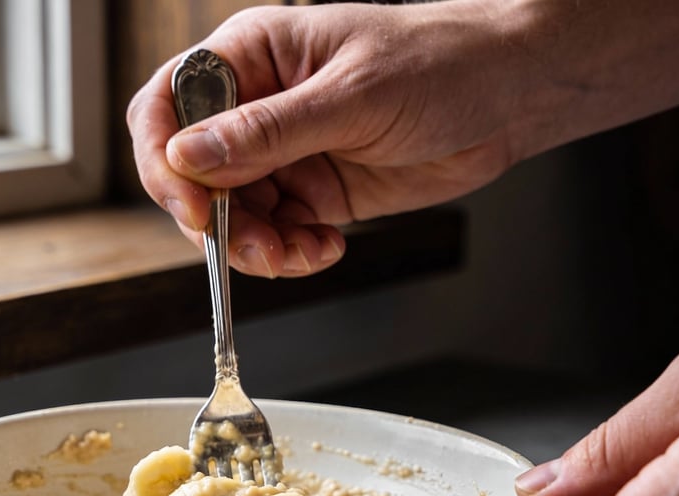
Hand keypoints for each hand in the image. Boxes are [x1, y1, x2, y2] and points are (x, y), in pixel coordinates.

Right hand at [126, 2, 519, 277]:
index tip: (195, 206)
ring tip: (300, 256)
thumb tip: (187, 158)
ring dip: (255, 248)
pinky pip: (275, 235)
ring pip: (231, 215)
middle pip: (192, 175)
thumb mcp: (353, 97)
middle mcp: (256, 106)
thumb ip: (268, 133)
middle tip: (258, 250)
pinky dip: (290, 254)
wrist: (512, 96)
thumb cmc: (441, 63)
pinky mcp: (311, 193)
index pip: (169, 106)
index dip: (166, 161)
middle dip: (217, 221)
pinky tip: (325, 249)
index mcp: (251, 56)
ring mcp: (283, 153)